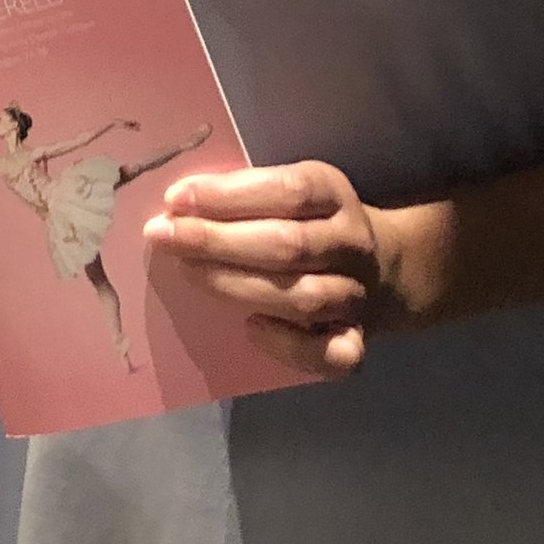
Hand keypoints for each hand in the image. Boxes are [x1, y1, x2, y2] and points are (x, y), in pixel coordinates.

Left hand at [144, 159, 413, 378]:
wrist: (381, 267)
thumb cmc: (305, 221)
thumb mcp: (285, 190)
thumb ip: (242, 193)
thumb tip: (179, 205)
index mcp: (331, 193)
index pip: (288, 191)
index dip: (229, 196)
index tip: (175, 200)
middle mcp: (350, 243)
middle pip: (288, 245)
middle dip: (216, 241)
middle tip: (162, 237)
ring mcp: (357, 294)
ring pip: (305, 297)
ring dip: (238, 286)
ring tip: (189, 272)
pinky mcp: (357, 338)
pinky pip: (333, 354)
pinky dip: (290, 346)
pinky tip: (251, 328)